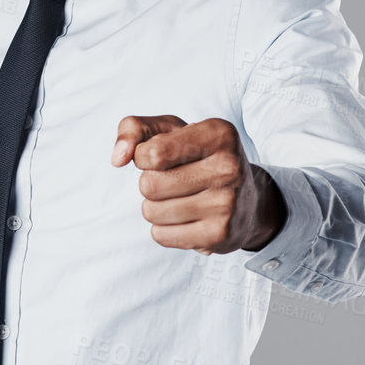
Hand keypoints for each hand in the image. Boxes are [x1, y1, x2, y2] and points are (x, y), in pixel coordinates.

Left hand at [109, 115, 286, 254]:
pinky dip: (164, 228)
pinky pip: (160, 235)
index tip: (160, 157)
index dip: (142, 157)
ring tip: (181, 199)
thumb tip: (117, 158)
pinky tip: (187, 219)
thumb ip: (133, 128)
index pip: (152, 153)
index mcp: (218, 134)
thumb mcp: (168, 130)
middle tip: (174, 181)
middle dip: (149, 183)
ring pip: (150, 212)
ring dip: (155, 207)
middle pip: (148, 185)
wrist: (247, 201)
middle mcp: (228, 167)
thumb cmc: (196, 157)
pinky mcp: (219, 235)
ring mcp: (226, 204)